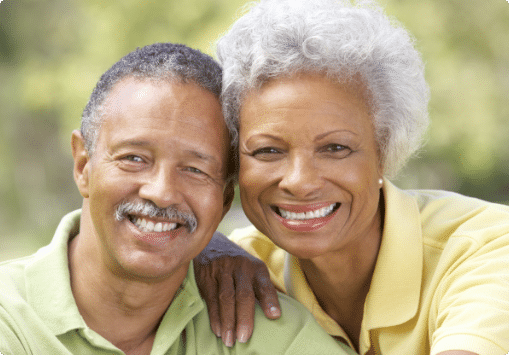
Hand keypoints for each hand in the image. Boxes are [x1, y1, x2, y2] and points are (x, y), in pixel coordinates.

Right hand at [194, 231, 280, 346]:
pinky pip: (211, 298)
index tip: (274, 316)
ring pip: (226, 298)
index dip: (270, 300)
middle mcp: (240, 266)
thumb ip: (262, 288)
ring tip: (229, 340)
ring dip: (227, 321)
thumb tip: (277, 314)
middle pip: (244, 294)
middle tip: (244, 338)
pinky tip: (218, 330)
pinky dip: (214, 316)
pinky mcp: (206, 275)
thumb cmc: (238, 265)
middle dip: (244, 317)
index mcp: (256, 267)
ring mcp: (222, 270)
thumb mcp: (253, 269)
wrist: (212, 243)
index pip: (264, 285)